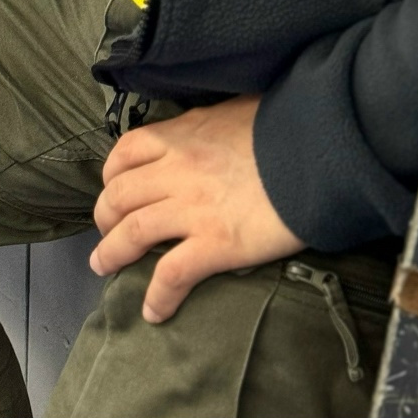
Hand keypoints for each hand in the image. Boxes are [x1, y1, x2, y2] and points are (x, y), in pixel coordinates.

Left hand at [91, 95, 302, 321]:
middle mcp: (177, 170)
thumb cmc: (282, 123)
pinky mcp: (217, 243)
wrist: (315, 149)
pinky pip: (173, 273)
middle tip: (105, 234)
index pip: (126, 152)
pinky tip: (152, 311)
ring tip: (103, 267)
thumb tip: (210, 126)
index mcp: (180, 135)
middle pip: (121, 195)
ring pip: (134, 232)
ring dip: (112, 253)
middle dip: (105, 217)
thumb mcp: (235, 107)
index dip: (111, 175)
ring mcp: (193, 208)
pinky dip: (158, 294)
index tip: (114, 191)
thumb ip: (210, 122)